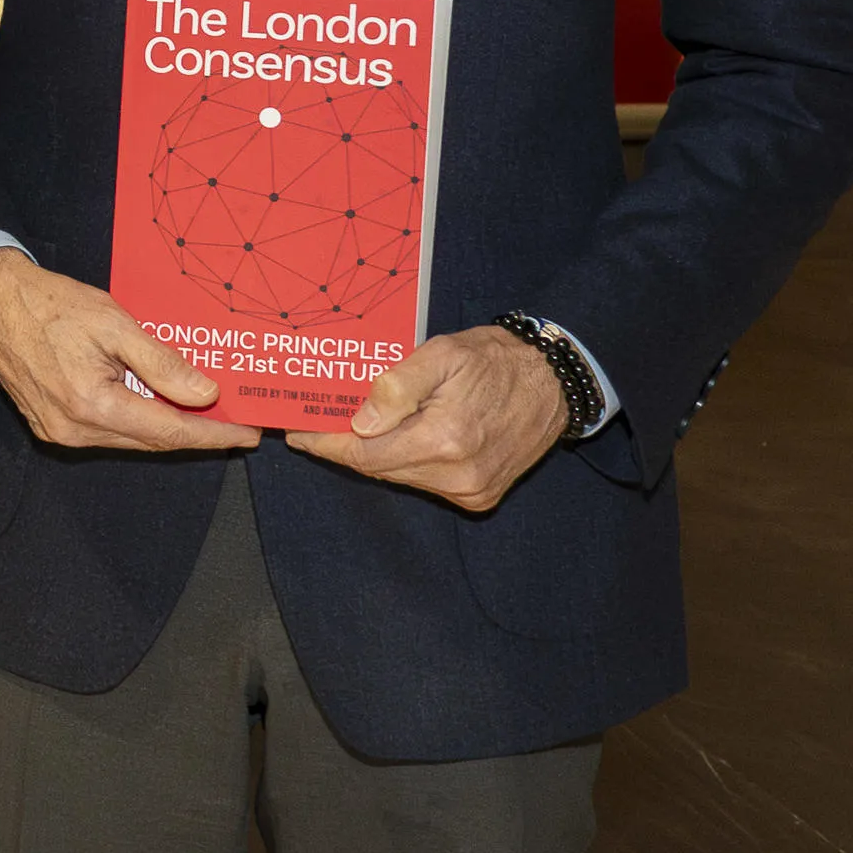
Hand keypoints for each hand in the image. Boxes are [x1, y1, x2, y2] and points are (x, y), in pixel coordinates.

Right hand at [0, 249, 257, 454]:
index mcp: (92, 404)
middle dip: (195, 430)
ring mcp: (59, 433)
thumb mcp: (115, 324)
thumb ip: (161, 363)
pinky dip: (135, 419)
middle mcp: (75, 429)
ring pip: (130, 438)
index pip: (169, 432)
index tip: (247, 432)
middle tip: (233, 416)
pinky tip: (154, 401)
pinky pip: (107, 431)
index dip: (212, 435)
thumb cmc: (52, 305)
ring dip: (165, 424)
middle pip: (152, 441)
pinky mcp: (50, 427)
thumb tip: (205, 394)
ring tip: (200, 406)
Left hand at [286, 324, 567, 510]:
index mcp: (445, 439)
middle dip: (350, 446)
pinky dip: (409, 462)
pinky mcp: (481, 497)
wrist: (554, 383)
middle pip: (379, 469)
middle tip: (324, 420)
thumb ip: (397, 387)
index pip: (365, 456)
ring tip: (365, 424)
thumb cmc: (496, 361)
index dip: (327, 445)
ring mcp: (471, 491)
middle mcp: (458, 475)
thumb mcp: (442, 355)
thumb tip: (360, 423)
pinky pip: (427, 483)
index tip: (297, 434)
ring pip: (401, 477)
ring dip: (380, 453)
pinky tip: (405, 436)